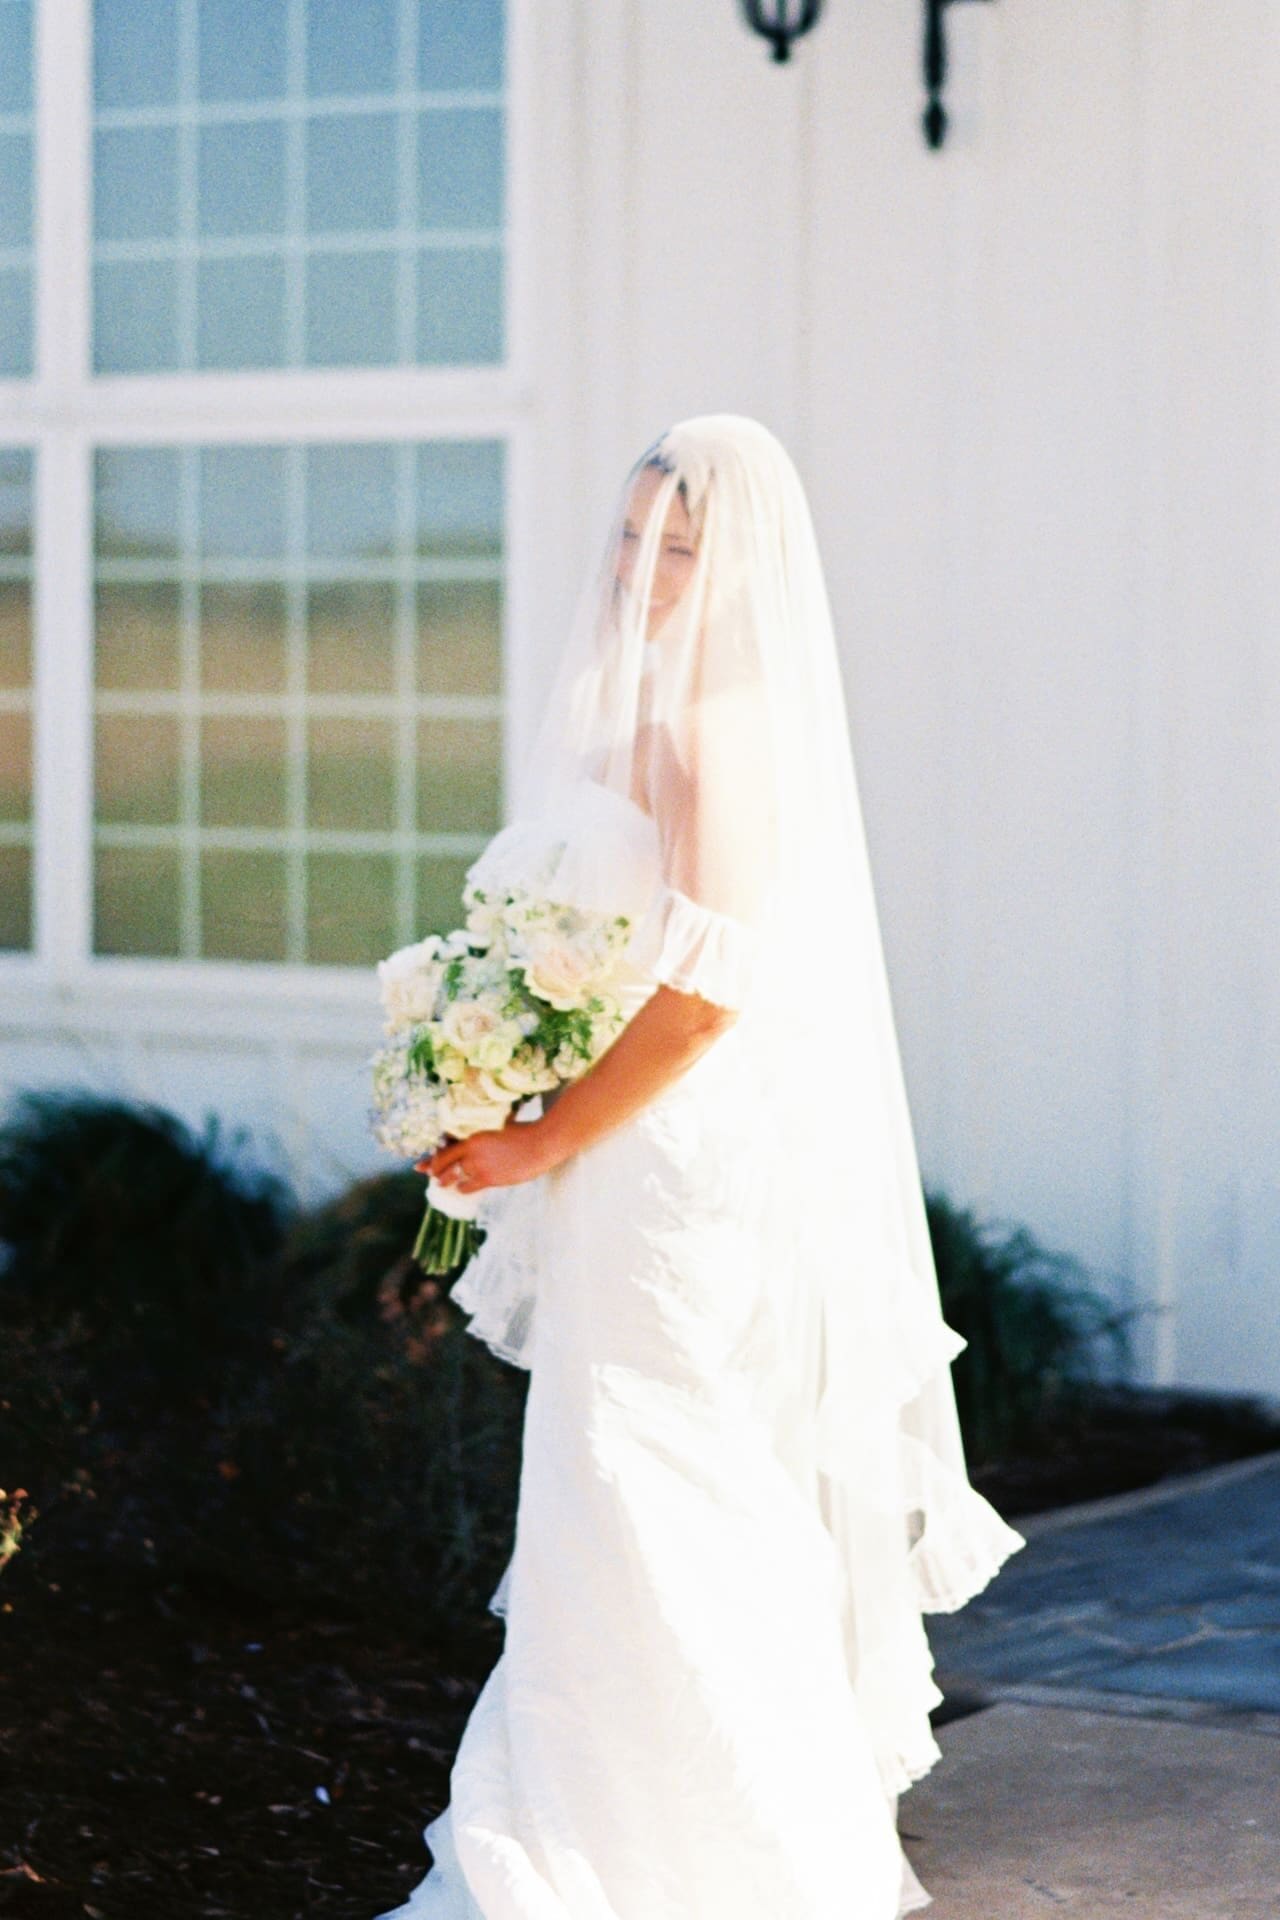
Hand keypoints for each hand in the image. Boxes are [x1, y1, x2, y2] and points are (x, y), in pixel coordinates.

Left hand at [415, 1109, 559, 1194]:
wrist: (540, 1144)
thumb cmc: (523, 1133)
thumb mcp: (498, 1127)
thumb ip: (483, 1135)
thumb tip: (474, 1139)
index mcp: (472, 1136)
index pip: (444, 1150)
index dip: (430, 1159)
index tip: (420, 1166)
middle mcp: (471, 1150)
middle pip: (443, 1164)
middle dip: (434, 1172)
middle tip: (431, 1176)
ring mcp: (479, 1165)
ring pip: (452, 1177)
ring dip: (446, 1182)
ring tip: (443, 1184)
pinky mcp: (489, 1178)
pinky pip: (467, 1187)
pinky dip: (462, 1189)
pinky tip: (461, 1189)